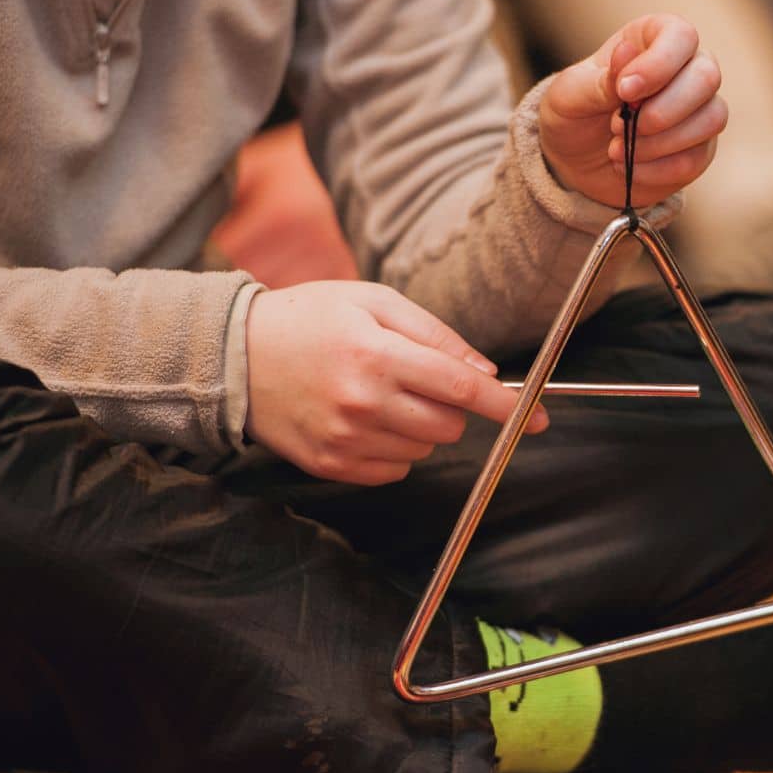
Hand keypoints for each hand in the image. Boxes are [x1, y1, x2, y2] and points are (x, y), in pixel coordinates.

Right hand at [245, 281, 547, 484]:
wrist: (232, 357)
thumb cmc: (310, 319)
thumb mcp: (372, 303)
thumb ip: (434, 335)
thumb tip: (485, 372)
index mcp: (376, 354)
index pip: (460, 387)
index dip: (505, 405)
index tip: (540, 419)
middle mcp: (362, 402)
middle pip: (448, 425)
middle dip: (450, 406)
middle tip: (415, 378)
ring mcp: (344, 440)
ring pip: (424, 449)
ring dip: (420, 426)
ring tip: (379, 393)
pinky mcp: (330, 465)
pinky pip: (394, 469)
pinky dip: (394, 448)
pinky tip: (364, 418)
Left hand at [539, 13, 727, 208]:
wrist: (575, 161)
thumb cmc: (573, 114)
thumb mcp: (569, 95)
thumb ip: (599, 79)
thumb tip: (627, 54)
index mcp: (654, 39)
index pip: (681, 36)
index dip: (658, 64)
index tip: (624, 91)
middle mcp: (686, 68)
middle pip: (707, 76)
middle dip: (663, 110)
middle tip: (618, 126)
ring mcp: (698, 110)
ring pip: (712, 118)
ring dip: (660, 142)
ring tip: (617, 149)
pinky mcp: (699, 149)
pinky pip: (696, 159)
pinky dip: (658, 169)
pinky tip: (630, 167)